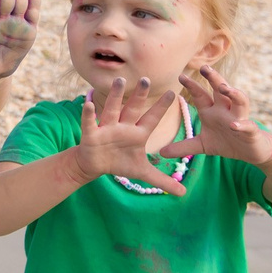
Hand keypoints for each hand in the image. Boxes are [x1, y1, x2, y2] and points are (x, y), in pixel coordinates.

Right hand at [73, 77, 185, 195]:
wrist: (95, 165)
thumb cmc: (120, 163)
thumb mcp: (143, 173)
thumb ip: (163, 180)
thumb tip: (183, 193)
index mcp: (138, 134)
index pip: (152, 118)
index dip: (162, 107)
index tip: (174, 92)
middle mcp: (124, 127)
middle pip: (133, 108)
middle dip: (140, 95)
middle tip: (147, 79)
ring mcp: (107, 128)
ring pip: (112, 110)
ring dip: (115, 96)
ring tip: (119, 80)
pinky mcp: (91, 134)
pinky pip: (90, 123)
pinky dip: (89, 114)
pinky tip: (88, 103)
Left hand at [162, 66, 271, 165]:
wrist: (253, 152)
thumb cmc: (228, 143)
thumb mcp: (202, 145)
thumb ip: (183, 147)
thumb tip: (161, 152)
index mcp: (212, 112)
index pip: (201, 95)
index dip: (192, 86)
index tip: (180, 76)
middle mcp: (226, 111)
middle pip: (221, 90)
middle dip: (214, 78)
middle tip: (204, 68)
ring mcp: (240, 119)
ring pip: (239, 101)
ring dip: (233, 93)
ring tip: (224, 88)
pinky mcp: (251, 131)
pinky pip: (247, 125)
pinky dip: (241, 124)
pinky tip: (234, 124)